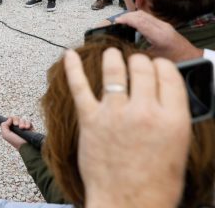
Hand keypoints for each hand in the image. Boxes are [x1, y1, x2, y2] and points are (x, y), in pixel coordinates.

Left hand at [0, 116, 32, 149]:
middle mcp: (16, 127)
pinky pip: (28, 121)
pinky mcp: (30, 128)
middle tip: (16, 125)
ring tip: (22, 128)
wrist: (26, 146)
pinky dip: (27, 123)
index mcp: (10, 128)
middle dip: (16, 120)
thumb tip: (9, 118)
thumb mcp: (5, 134)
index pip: (10, 119)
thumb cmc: (15, 142)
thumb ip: (4, 125)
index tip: (11, 122)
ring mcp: (23, 127)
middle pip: (16, 117)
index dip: (10, 118)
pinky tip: (27, 128)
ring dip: (22, 123)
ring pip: (22, 119)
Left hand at [64, 48, 189, 207]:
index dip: (162, 66)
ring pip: (114, 70)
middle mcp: (144, 111)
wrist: (127, 205)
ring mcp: (114, 113)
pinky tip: (68, 55)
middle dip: (139, 61)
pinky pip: (79, 86)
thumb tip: (163, 98)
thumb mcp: (178, 148)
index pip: (169, 74)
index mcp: (172, 119)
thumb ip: (170, 118)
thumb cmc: (155, 185)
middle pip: (141, 68)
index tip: (157, 66)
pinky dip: (72, 68)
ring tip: (110, 54)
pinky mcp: (89, 119)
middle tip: (135, 62)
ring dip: (112, 58)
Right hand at [116, 11, 202, 61]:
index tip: (116, 22)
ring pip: (144, 14)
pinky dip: (138, 18)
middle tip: (116, 21)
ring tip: (122, 22)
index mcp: (160, 36)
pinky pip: (148, 17)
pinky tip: (132, 24)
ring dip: (132, 16)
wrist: (192, 57)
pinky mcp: (164, 25)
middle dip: (127, 16)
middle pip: (141, 15)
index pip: (140, 21)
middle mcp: (163, 27)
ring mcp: (164, 25)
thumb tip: (124, 51)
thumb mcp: (155, 60)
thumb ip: (140, 54)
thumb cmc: (176, 61)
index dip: (126, 19)